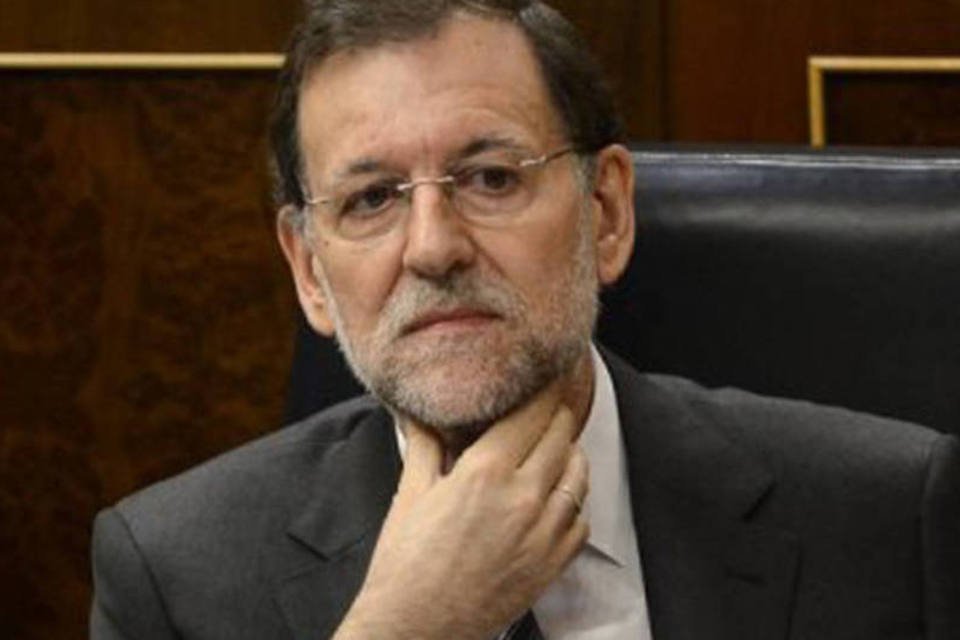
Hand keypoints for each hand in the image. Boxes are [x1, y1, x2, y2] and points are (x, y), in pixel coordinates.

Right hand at [333, 387, 589, 639]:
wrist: (415, 628)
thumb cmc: (405, 565)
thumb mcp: (410, 493)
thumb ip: (425, 444)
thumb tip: (420, 412)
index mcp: (485, 472)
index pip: (532, 411)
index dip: (544, 387)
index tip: (547, 373)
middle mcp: (523, 498)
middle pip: (561, 434)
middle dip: (557, 412)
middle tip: (550, 401)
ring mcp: (544, 533)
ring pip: (579, 473)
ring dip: (569, 453)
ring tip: (551, 447)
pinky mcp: (553, 564)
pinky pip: (582, 518)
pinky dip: (573, 502)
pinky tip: (553, 497)